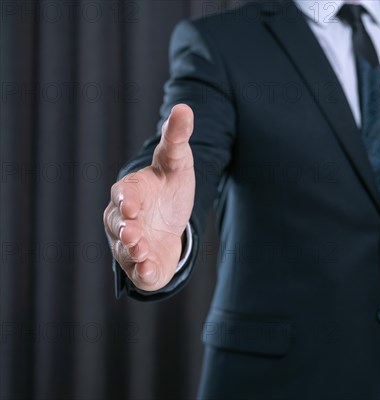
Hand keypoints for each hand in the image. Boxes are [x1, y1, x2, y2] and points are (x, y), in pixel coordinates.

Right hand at [103, 104, 194, 290]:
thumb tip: (184, 108)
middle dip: (124, 229)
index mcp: (130, 192)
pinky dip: (144, 272)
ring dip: (133, 251)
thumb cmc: (168, 185)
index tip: (131, 205)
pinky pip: (140, 271)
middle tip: (132, 232)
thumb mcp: (176, 161)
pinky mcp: (143, 263)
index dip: (126, 200)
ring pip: (126, 249)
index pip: (124, 195)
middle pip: (118, 225)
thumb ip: (176, 138)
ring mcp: (131, 243)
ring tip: (142, 252)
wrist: (170, 216)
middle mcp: (124, 219)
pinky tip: (152, 272)